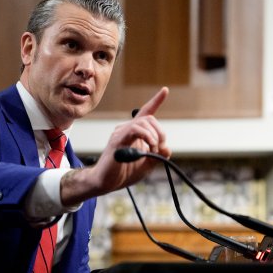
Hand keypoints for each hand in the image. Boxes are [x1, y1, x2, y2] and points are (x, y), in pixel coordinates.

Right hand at [60, 87, 170, 204]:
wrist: (106, 182)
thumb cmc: (123, 173)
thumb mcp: (146, 166)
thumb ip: (158, 156)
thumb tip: (167, 148)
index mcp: (134, 133)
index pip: (145, 113)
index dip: (156, 101)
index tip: (165, 90)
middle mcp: (126, 129)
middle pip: (149, 118)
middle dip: (160, 132)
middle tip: (160, 148)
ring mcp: (120, 133)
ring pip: (143, 122)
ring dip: (155, 136)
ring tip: (154, 150)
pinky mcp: (117, 140)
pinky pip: (134, 129)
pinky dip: (147, 136)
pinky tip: (150, 146)